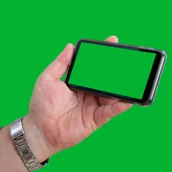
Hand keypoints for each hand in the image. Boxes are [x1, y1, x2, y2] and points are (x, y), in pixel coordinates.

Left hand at [25, 36, 132, 158]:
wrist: (40, 130)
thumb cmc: (41, 105)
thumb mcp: (47, 79)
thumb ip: (60, 63)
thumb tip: (70, 46)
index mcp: (77, 80)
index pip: (93, 64)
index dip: (102, 53)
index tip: (113, 41)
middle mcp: (88, 91)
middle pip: (105, 78)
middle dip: (117, 67)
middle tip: (127, 57)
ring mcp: (93, 105)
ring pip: (112, 93)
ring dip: (121, 85)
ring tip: (131, 76)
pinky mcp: (96, 119)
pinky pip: (111, 111)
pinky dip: (121, 105)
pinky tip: (128, 99)